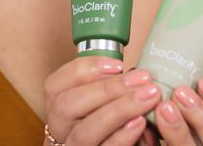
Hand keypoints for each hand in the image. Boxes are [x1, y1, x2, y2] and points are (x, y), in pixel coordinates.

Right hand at [43, 57, 160, 144]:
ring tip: (149, 96)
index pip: (54, 86)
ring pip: (83, 133)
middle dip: (107, 88)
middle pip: (67, 106)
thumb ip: (111, 84)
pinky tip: (141, 122)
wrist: (120, 142)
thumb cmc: (115, 117)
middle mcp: (61, 130)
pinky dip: (122, 136)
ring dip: (119, 110)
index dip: (85, 69)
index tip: (119, 65)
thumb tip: (135, 73)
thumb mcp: (106, 97)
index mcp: (61, 107)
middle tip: (142, 78)